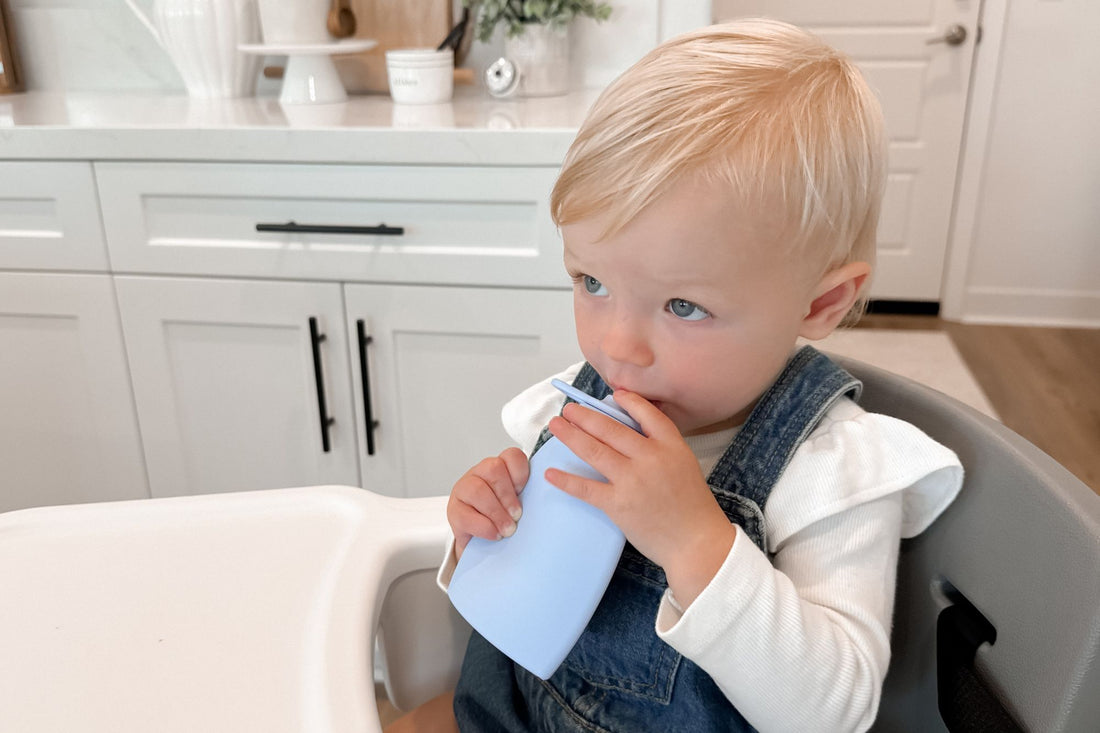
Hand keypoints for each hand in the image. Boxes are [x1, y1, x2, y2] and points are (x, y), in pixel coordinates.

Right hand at [447, 447, 528, 557]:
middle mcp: (480, 473)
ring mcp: (464, 489)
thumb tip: (546, 505)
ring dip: (496, 512)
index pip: (511, 456)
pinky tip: (493, 534)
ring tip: (507, 529)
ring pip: (477, 490)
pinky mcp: (454, 510)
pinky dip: (483, 526)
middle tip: (517, 515)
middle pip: (493, 469)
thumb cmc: (504, 518)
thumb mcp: (518, 504)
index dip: (520, 473)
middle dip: (507, 495)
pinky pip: (466, 514)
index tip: (524, 491)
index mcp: (500, 467)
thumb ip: (528, 497)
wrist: (482, 542)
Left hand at [545, 392, 736, 606]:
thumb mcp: (684, 464)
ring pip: (594, 450)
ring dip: (571, 435)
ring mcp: (633, 480)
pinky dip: (566, 480)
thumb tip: (632, 431)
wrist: (696, 542)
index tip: (613, 394)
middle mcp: (651, 457)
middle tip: (569, 409)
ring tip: (556, 426)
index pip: (647, 414)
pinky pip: (586, 488)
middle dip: (585, 416)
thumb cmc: (691, 505)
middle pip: (611, 428)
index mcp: (671, 445)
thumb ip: (661, 446)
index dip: (628, 402)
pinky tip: (550, 473)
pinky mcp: (618, 504)